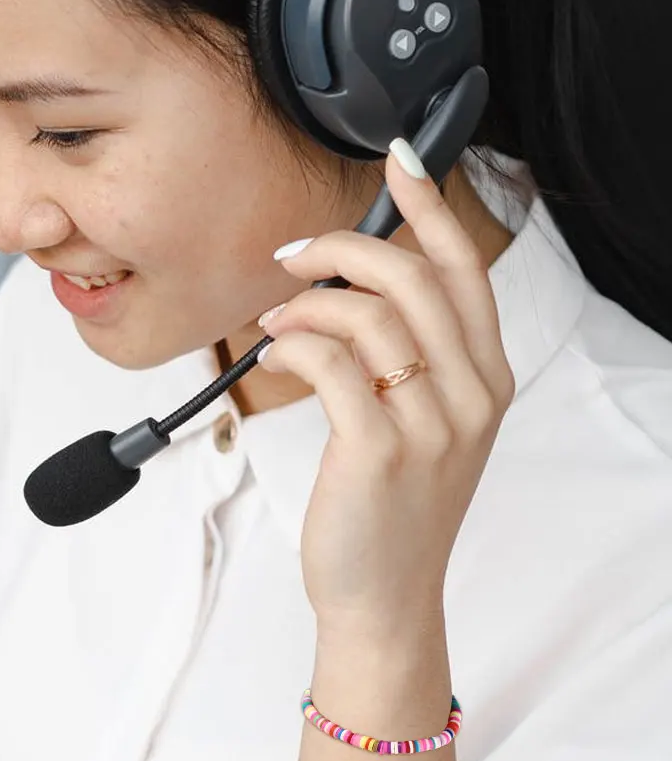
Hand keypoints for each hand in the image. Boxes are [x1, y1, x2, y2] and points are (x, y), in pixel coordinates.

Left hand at [258, 143, 516, 639]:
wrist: (383, 597)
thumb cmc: (390, 515)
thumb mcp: (426, 431)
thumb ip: (412, 364)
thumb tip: (352, 296)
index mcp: (487, 381)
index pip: (464, 271)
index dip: (429, 208)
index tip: (398, 163)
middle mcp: (470, 396)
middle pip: (414, 278)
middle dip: (343, 248)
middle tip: (292, 255)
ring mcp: (429, 424)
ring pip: (369, 316)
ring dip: (308, 303)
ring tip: (274, 320)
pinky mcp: (377, 450)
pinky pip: (333, 365)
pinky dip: (295, 343)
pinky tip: (273, 349)